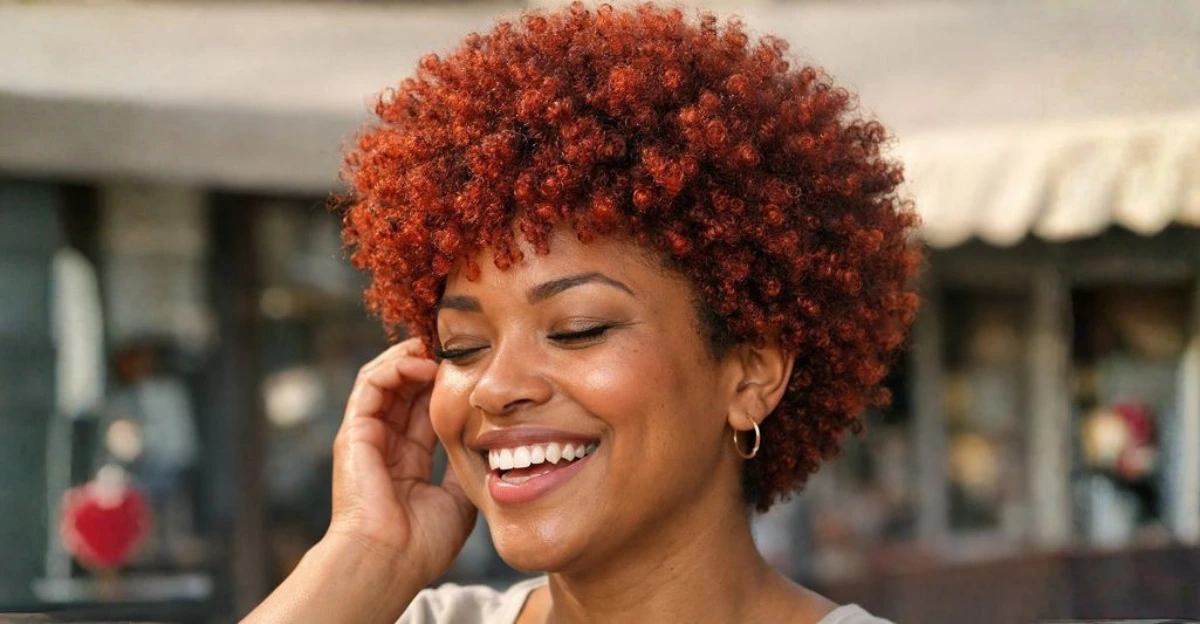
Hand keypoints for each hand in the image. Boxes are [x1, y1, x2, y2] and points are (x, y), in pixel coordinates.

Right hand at [325, 337, 475, 586]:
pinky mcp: (354, 431)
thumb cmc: (421, 543)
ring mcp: (368, 436)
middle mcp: (386, 444)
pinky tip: (422, 363)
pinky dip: (395, 366)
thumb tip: (489, 441)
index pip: (424, 408)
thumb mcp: (458, 498)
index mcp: (408, 460)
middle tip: (458, 347)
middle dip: (429, 362)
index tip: (474, 369)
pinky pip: (370, 383)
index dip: (445, 384)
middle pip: (405, 387)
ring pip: (385, 377)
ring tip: (439, 347)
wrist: (389, 561)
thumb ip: (466, 466)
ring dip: (411, 356)